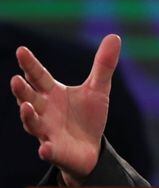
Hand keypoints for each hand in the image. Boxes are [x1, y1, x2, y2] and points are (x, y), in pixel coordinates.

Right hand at [10, 34, 121, 185]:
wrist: (91, 148)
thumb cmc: (88, 116)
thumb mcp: (98, 89)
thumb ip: (103, 65)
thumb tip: (114, 36)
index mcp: (52, 93)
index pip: (38, 76)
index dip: (30, 64)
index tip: (21, 50)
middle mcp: (44, 111)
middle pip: (29, 98)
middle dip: (21, 90)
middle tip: (15, 79)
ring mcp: (47, 131)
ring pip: (32, 123)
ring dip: (27, 115)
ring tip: (25, 106)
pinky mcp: (55, 150)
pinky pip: (48, 151)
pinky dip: (46, 150)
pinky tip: (45, 149)